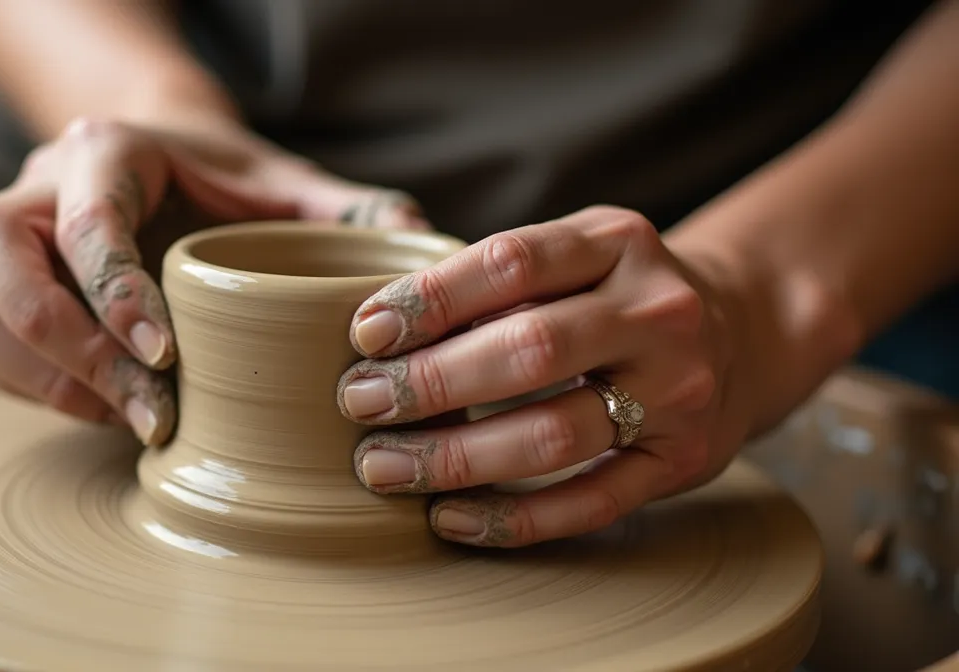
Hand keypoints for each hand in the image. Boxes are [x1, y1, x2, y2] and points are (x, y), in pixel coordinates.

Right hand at [0, 115, 428, 446]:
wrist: (165, 167)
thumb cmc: (230, 183)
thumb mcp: (289, 189)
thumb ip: (346, 213)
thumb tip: (418, 241)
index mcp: (109, 150)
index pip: (85, 219)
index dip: (115, 293)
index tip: (167, 356)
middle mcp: (36, 183)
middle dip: (63, 342)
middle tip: (145, 403)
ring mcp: (2, 233)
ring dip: (39, 375)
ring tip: (128, 416)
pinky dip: (30, 387)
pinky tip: (103, 407)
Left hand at [336, 206, 753, 546]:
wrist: (743, 333)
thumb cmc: (617, 294)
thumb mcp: (576, 255)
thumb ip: (498, 282)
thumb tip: (377, 332)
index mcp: (618, 241)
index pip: (511, 261)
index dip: (431, 299)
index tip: (364, 333)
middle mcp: (657, 311)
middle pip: (529, 349)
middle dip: (430, 381)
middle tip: (359, 402)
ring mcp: (678, 390)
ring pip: (554, 433)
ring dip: (456, 456)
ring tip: (383, 465)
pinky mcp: (682, 461)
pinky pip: (590, 502)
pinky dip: (512, 518)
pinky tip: (449, 518)